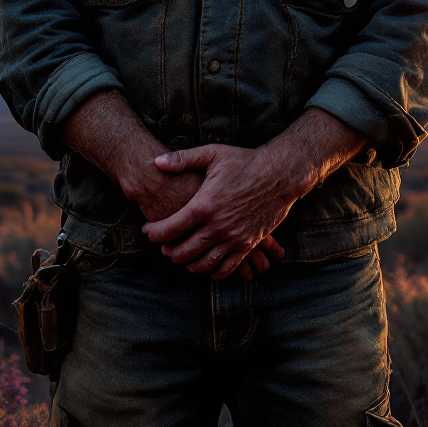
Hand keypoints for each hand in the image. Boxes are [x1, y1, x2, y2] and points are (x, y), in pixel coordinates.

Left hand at [143, 143, 297, 279]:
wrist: (280, 174)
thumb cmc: (245, 161)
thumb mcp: (212, 154)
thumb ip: (182, 159)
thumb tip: (156, 161)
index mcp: (204, 205)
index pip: (170, 229)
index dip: (154, 233)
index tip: (147, 231)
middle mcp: (217, 226)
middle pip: (183, 251)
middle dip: (168, 251)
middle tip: (163, 246)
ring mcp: (233, 238)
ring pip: (202, 264)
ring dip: (187, 264)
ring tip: (181, 256)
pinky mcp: (247, 245)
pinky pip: (226, 268)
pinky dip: (212, 271)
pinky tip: (206, 264)